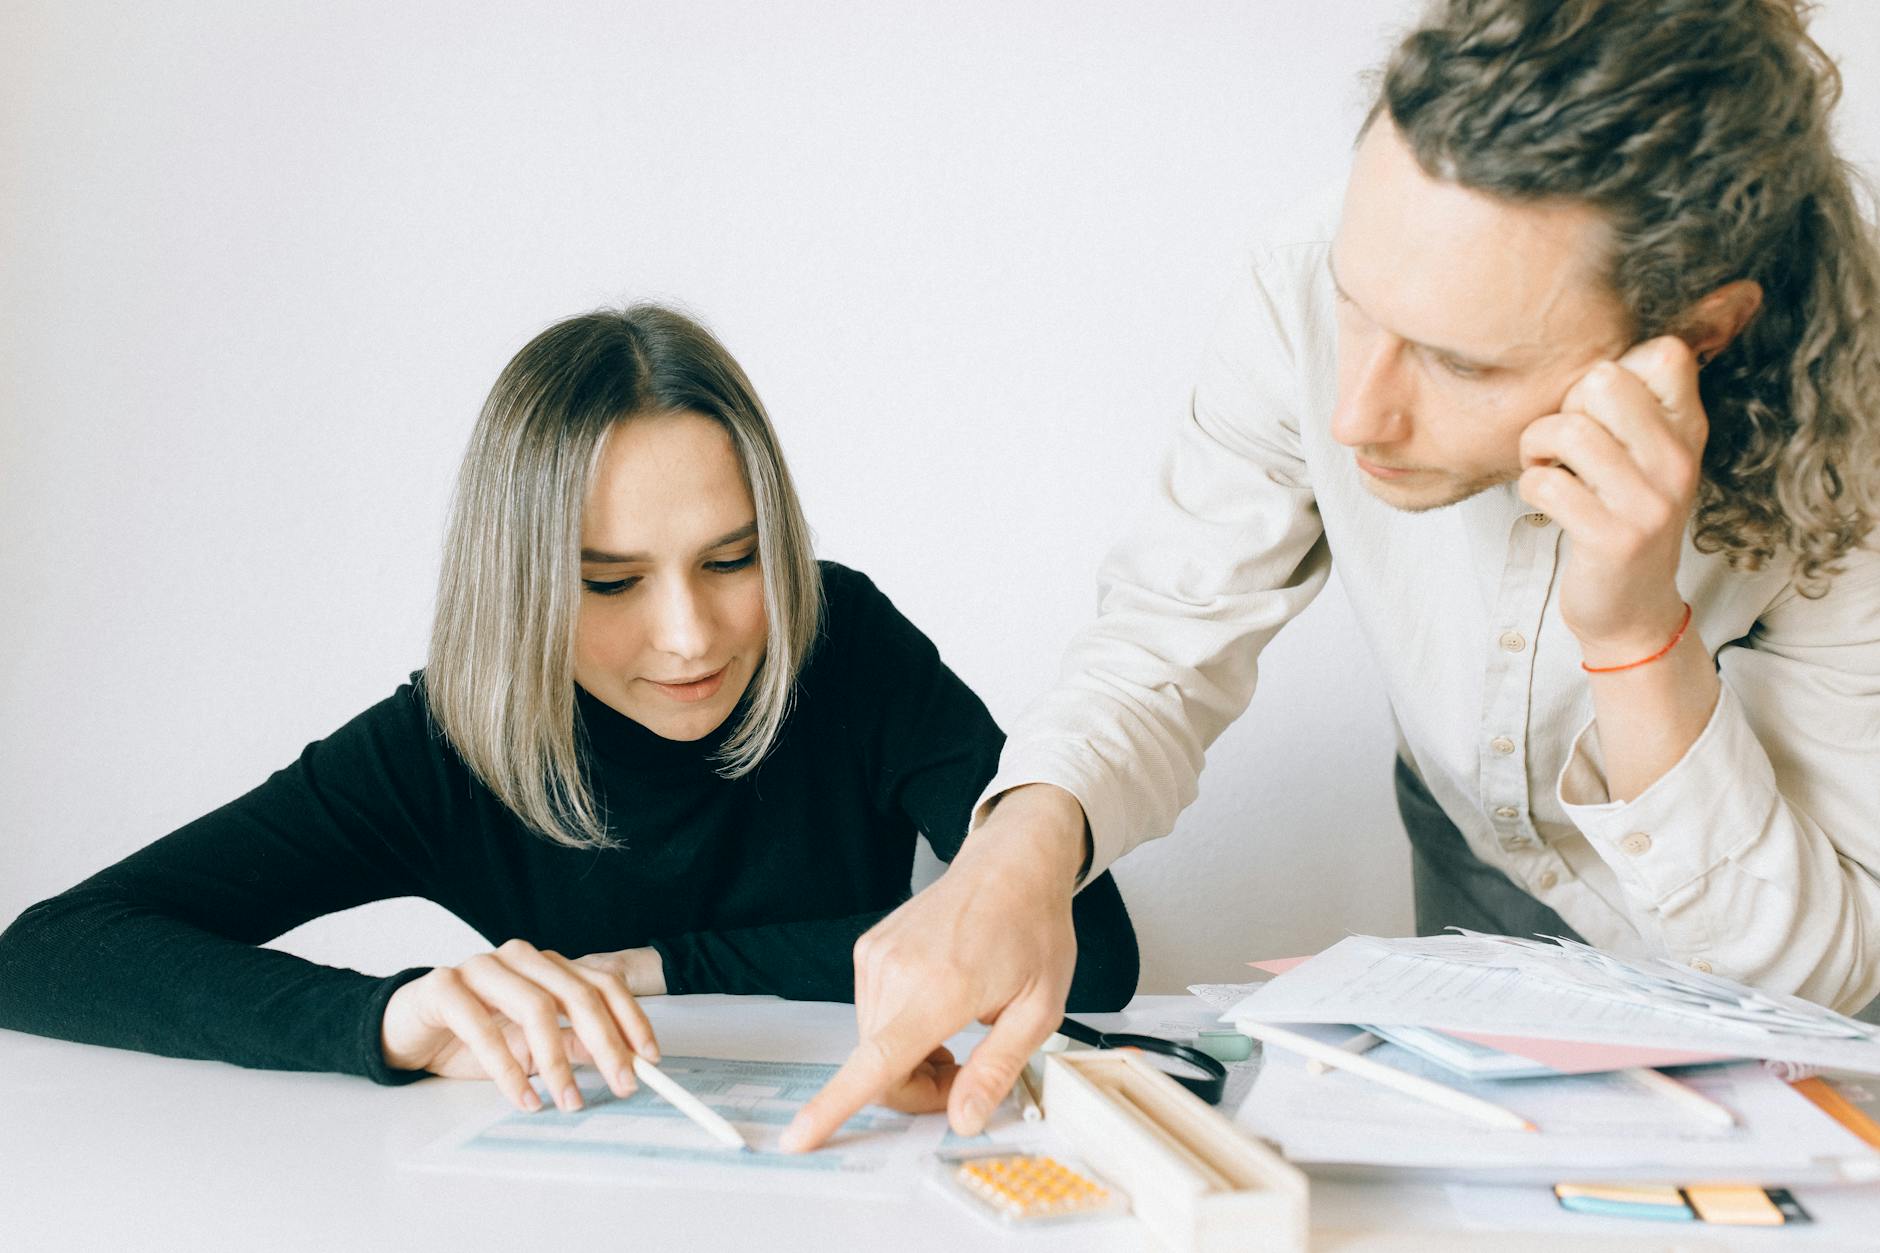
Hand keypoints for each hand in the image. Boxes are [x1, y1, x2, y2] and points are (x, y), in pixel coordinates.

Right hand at [380, 937, 659, 1112]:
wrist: (403, 1030)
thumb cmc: (468, 1036)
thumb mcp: (529, 1046)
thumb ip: (571, 1043)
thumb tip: (617, 1058)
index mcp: (546, 965)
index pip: (602, 984)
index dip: (631, 1020)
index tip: (649, 1058)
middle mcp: (519, 958)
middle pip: (577, 994)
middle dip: (606, 1043)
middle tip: (623, 1084)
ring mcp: (481, 966)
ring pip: (535, 1007)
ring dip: (558, 1062)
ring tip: (568, 1102)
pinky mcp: (444, 986)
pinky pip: (483, 1028)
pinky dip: (507, 1068)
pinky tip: (523, 1097)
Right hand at [780, 783, 1084, 1151]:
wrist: (1010, 865)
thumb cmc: (1032, 929)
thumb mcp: (1040, 1008)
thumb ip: (997, 1069)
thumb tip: (963, 1120)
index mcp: (941, 987)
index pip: (878, 1060)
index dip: (834, 1105)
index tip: (797, 1136)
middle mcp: (897, 970)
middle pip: (880, 1068)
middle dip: (919, 1088)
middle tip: (968, 1071)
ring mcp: (876, 957)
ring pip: (874, 1045)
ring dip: (910, 1059)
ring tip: (957, 1030)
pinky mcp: (869, 951)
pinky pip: (872, 1014)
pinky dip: (899, 1029)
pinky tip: (936, 1007)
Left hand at [1518, 337, 1705, 663]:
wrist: (1631, 608)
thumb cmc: (1620, 515)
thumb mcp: (1644, 455)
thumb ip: (1631, 402)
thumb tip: (1585, 329)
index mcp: (1688, 429)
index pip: (1663, 351)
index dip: (1610, 372)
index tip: (1600, 413)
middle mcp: (1679, 460)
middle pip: (1601, 380)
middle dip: (1563, 408)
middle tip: (1563, 446)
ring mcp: (1650, 502)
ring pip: (1566, 429)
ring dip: (1537, 448)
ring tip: (1549, 471)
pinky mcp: (1613, 538)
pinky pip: (1544, 482)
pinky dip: (1530, 488)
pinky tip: (1549, 504)